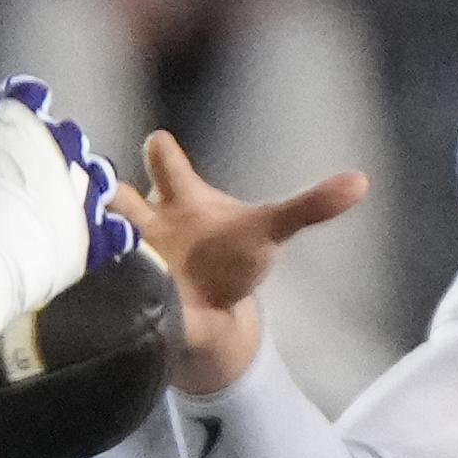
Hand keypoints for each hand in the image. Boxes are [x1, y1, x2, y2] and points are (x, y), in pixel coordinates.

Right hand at [0, 49, 135, 341]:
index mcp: (24, 119)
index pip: (28, 95)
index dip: (19, 99)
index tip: (11, 103)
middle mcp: (63, 148)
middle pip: (68, 136)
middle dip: (54, 145)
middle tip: (35, 163)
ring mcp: (84, 193)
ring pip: (97, 177)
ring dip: (86, 182)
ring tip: (70, 196)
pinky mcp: (96, 237)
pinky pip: (118, 231)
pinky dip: (112, 231)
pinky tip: (102, 234)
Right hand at [124, 128, 369, 397]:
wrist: (204, 315)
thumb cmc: (232, 259)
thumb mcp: (270, 231)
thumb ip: (311, 207)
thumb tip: (363, 181)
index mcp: (179, 195)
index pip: (165, 159)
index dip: (163, 153)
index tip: (160, 142)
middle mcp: (144, 219)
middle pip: (116, 194)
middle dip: (110, 195)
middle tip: (107, 192)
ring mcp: (122, 254)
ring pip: (94, 237)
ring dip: (98, 244)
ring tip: (101, 250)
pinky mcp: (115, 292)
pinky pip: (97, 287)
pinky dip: (101, 291)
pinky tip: (100, 295)